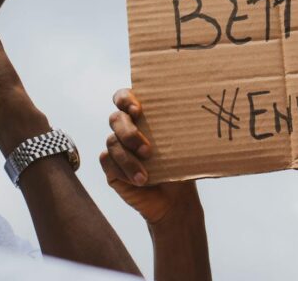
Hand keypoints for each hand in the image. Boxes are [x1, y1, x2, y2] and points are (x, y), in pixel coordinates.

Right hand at [100, 88, 200, 225]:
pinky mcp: (110, 167)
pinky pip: (107, 161)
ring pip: (112, 142)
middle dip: (129, 133)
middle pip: (116, 119)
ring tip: (146, 176)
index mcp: (142, 117)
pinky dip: (123, 170)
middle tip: (148, 150)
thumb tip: (190, 114)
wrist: (175, 199)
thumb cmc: (179, 166)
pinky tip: (139, 181)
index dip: (126, 99)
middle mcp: (126, 128)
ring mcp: (116, 147)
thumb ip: (174, 130)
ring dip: (129, 159)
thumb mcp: (180, 146)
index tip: (138, 111)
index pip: (124, 97)